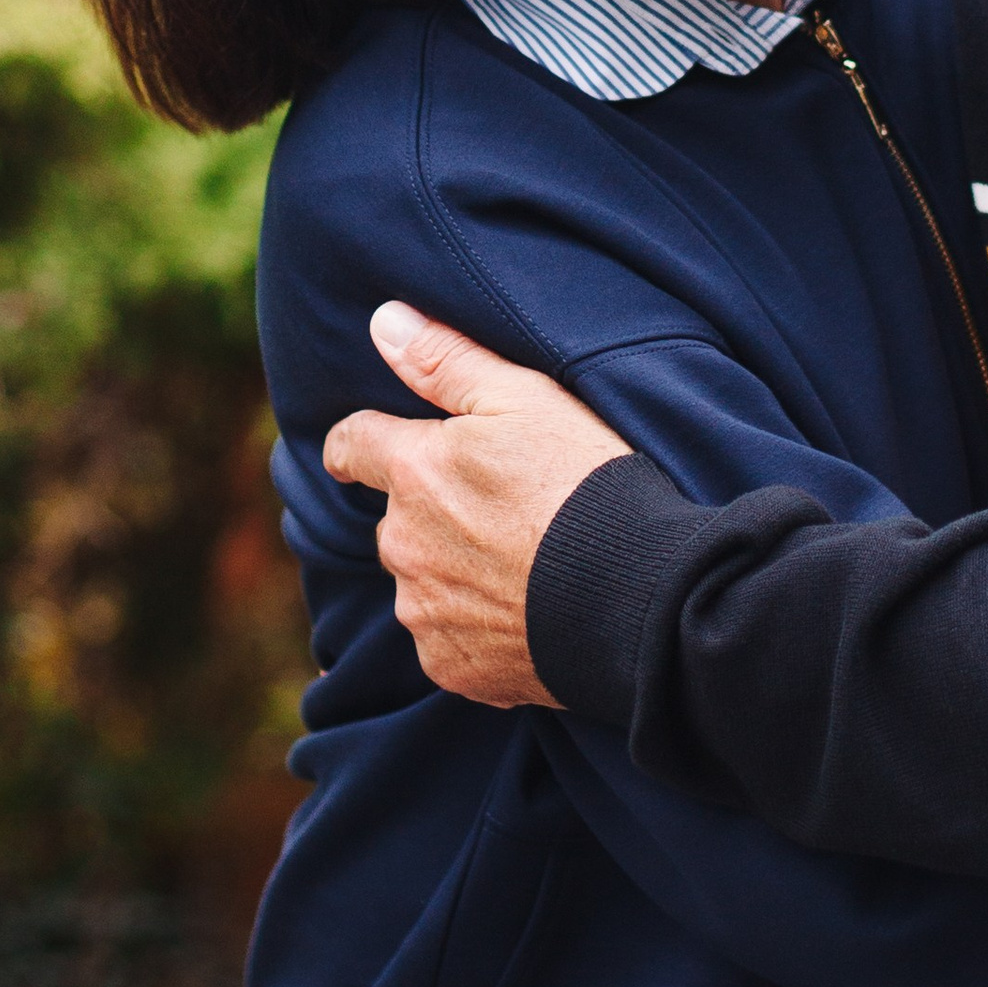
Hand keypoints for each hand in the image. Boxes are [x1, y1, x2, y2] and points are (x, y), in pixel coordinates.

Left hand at [323, 305, 634, 706]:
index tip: (361, 449)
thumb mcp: (528, 400)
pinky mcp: (451, 666)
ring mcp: (424, 611)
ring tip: (523, 563)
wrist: (635, 595)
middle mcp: (403, 545)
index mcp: (414, 473)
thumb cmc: (586, 485)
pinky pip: (446, 639)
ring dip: (452, 570)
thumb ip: (447, 360)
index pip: (352, 445)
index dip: (357, 443)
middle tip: (500, 509)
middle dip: (430, 510)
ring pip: (420, 581)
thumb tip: (384, 320)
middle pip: (396, 518)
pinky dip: (475, 625)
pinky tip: (525, 611)